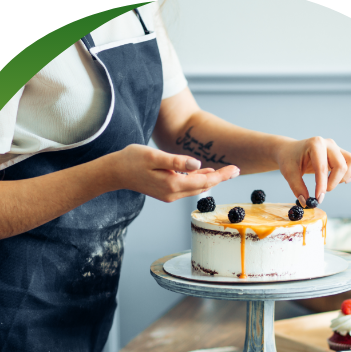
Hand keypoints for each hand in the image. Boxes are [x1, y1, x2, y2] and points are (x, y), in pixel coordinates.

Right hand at [106, 144, 239, 202]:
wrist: (115, 172)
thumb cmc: (132, 160)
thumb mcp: (155, 156)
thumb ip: (177, 161)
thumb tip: (199, 164)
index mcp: (172, 185)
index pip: (204, 181)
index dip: (221, 175)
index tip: (236, 169)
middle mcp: (173, 194)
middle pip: (203, 186)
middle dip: (219, 178)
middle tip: (235, 169)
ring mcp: (169, 195)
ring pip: (195, 187)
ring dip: (209, 179)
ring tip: (225, 171)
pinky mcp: (166, 192)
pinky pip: (187, 187)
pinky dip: (197, 179)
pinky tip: (203, 172)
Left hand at [275, 137, 350, 204]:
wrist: (290, 151)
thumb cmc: (289, 159)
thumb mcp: (288, 173)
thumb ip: (297, 187)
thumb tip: (306, 202)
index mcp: (315, 144)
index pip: (322, 167)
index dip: (322, 185)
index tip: (318, 198)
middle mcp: (329, 144)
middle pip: (341, 166)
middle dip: (333, 183)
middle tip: (321, 191)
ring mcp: (337, 148)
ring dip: (344, 178)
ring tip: (331, 183)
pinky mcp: (342, 154)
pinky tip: (342, 180)